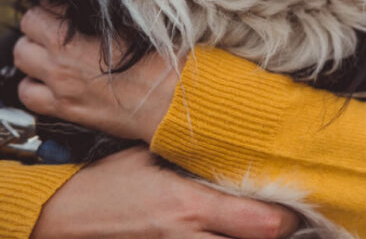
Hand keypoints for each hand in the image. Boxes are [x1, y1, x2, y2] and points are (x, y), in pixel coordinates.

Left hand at [13, 5, 176, 142]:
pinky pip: (28, 95)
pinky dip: (34, 85)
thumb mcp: (141, 23)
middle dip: (40, 24)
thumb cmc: (163, 61)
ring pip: (22, 59)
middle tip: (59, 27)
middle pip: (27, 29)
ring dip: (34, 52)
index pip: (43, 8)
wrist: (172, 101)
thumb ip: (109, 12)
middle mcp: (61, 60)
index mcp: (76, 37)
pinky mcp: (65, 108)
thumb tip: (98, 0)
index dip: (56, 5)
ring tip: (52, 52)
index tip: (69, 8)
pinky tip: (50, 80)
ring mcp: (60, 86)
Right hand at [32, 146, 300, 238]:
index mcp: (190, 206)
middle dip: (277, 233)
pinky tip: (232, 233)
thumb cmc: (107, 183)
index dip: (287, 218)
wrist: (60, 217)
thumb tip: (233, 144)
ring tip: (264, 226)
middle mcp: (188, 237)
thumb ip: (194, 159)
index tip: (296, 203)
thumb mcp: (152, 158)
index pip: (262, 224)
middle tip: (287, 219)